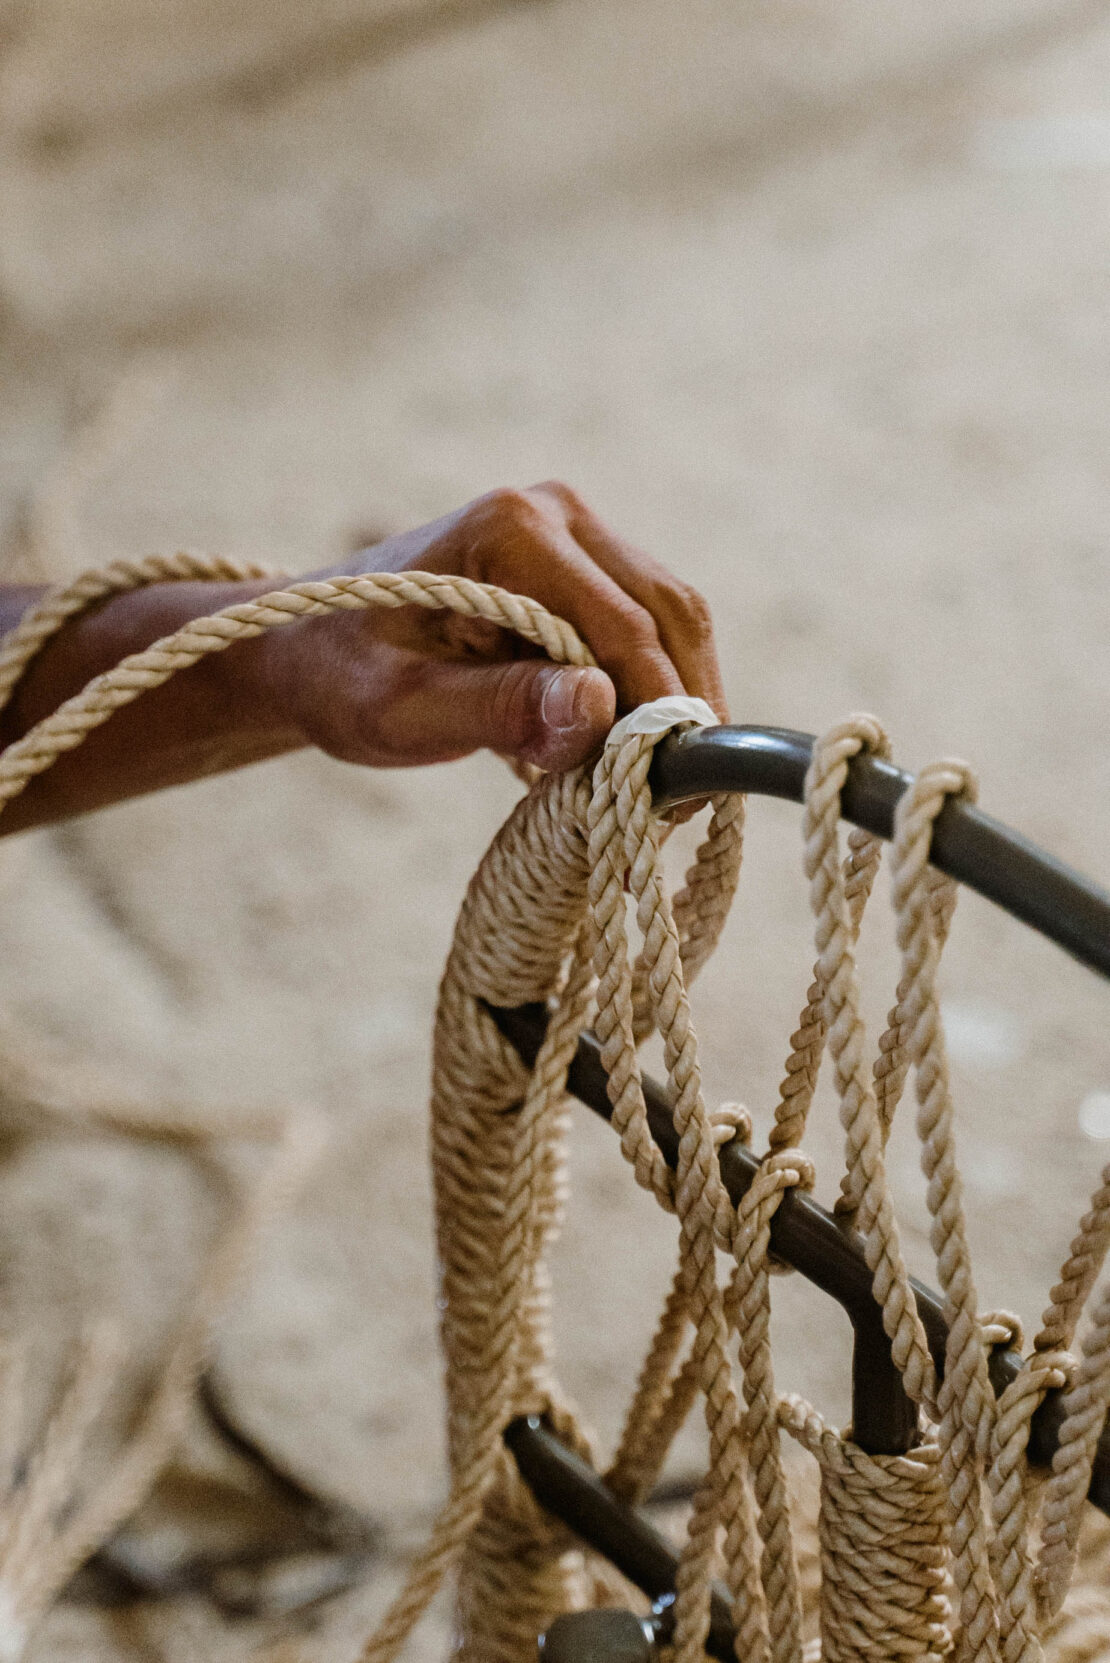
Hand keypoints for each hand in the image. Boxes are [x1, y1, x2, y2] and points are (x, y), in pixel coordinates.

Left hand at [260, 482, 726, 772]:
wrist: (305, 650)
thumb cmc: (339, 680)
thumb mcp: (400, 710)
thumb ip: (496, 708)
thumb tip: (598, 707)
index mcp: (511, 529)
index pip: (622, 624)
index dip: (656, 710)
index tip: (667, 794)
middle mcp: (555, 513)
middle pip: (667, 612)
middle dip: (681, 708)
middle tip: (678, 803)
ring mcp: (573, 534)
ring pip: (670, 620)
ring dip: (675, 702)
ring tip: (661, 789)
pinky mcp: (580, 569)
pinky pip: (646, 629)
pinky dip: (650, 692)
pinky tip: (629, 753)